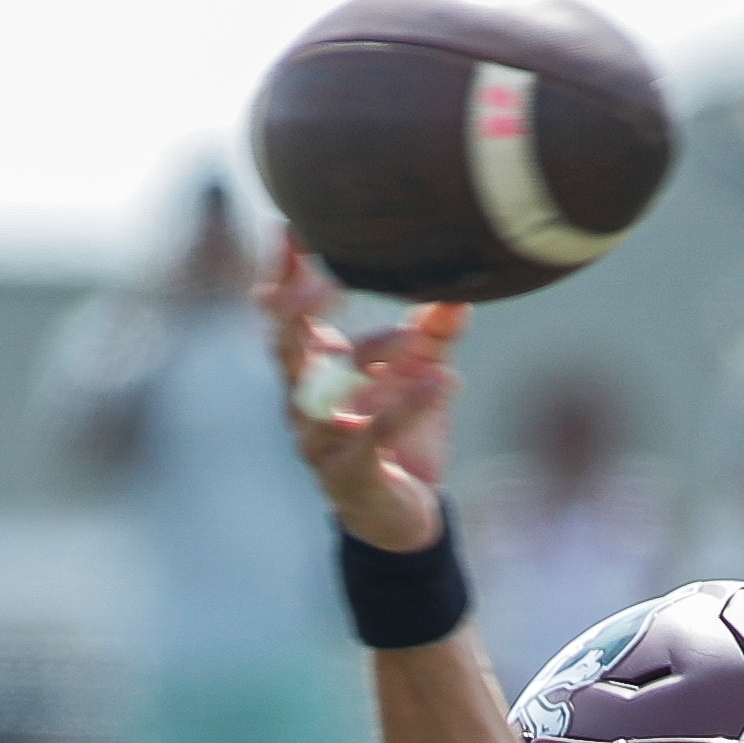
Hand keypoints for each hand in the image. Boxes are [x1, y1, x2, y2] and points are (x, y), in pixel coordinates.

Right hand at [259, 232, 469, 552]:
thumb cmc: (399, 437)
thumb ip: (432, 332)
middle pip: (284, 345)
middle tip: (324, 277)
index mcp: (311, 369)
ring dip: (375, 359)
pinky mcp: (349, 475)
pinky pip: (373, 434)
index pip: (284, 313)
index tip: (292, 225)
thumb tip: (459, 286)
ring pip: (331, 391)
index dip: (283, 272)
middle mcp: (303, 402)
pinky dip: (408, 405)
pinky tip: (445, 382)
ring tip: (415, 341)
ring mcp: (319, 441)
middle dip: (298, 308)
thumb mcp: (419, 375)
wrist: (402, 517)